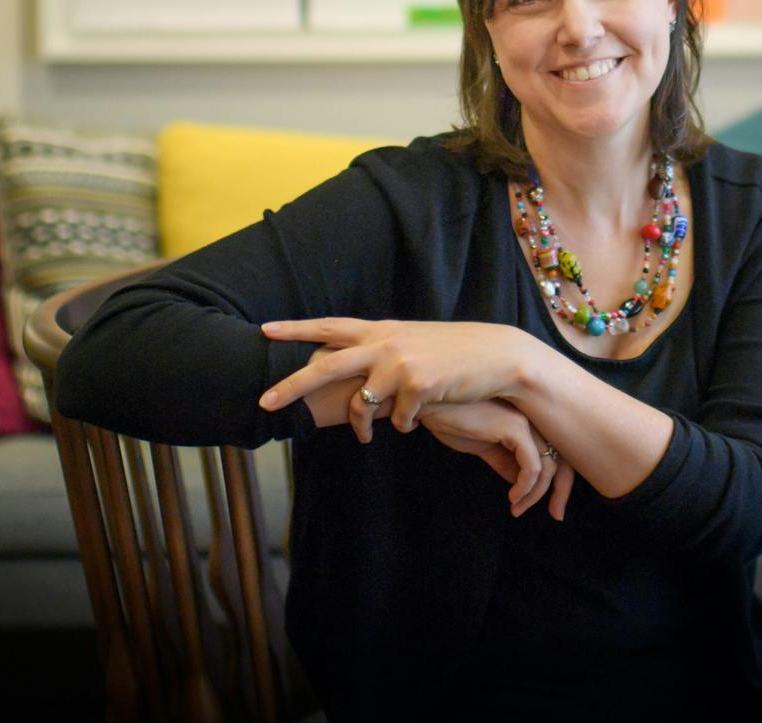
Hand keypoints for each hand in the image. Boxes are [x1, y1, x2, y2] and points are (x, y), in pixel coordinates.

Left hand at [259, 317, 535, 438]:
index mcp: (381, 330)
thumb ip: (382, 352)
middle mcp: (385, 342)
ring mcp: (400, 363)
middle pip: (327, 364)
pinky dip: (405, 425)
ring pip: (360, 404)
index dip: (297, 328)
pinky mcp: (418, 385)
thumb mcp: (413, 344)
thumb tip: (356, 371)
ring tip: (370, 436)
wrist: (497, 356)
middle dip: (292, 385)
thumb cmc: (454, 353)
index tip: (265, 330)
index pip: (331, 326)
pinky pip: (396, 420)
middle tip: (265, 403)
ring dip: (362, 426)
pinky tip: (420, 418)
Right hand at [419, 400, 574, 519]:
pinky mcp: (515, 427)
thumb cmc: (455, 418)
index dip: (562, 481)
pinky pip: (532, 466)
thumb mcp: (485, 444)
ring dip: (535, 495)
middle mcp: (533, 417)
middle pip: (565, 457)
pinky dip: (526, 487)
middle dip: (562, 491)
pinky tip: (512, 497)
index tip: (553, 508)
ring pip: (549, 466)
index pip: (561, 451)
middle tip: (556, 516)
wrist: (433, 404)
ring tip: (517, 508)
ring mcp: (527, 420)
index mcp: (529, 419)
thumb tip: (520, 484)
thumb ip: (505, 460)